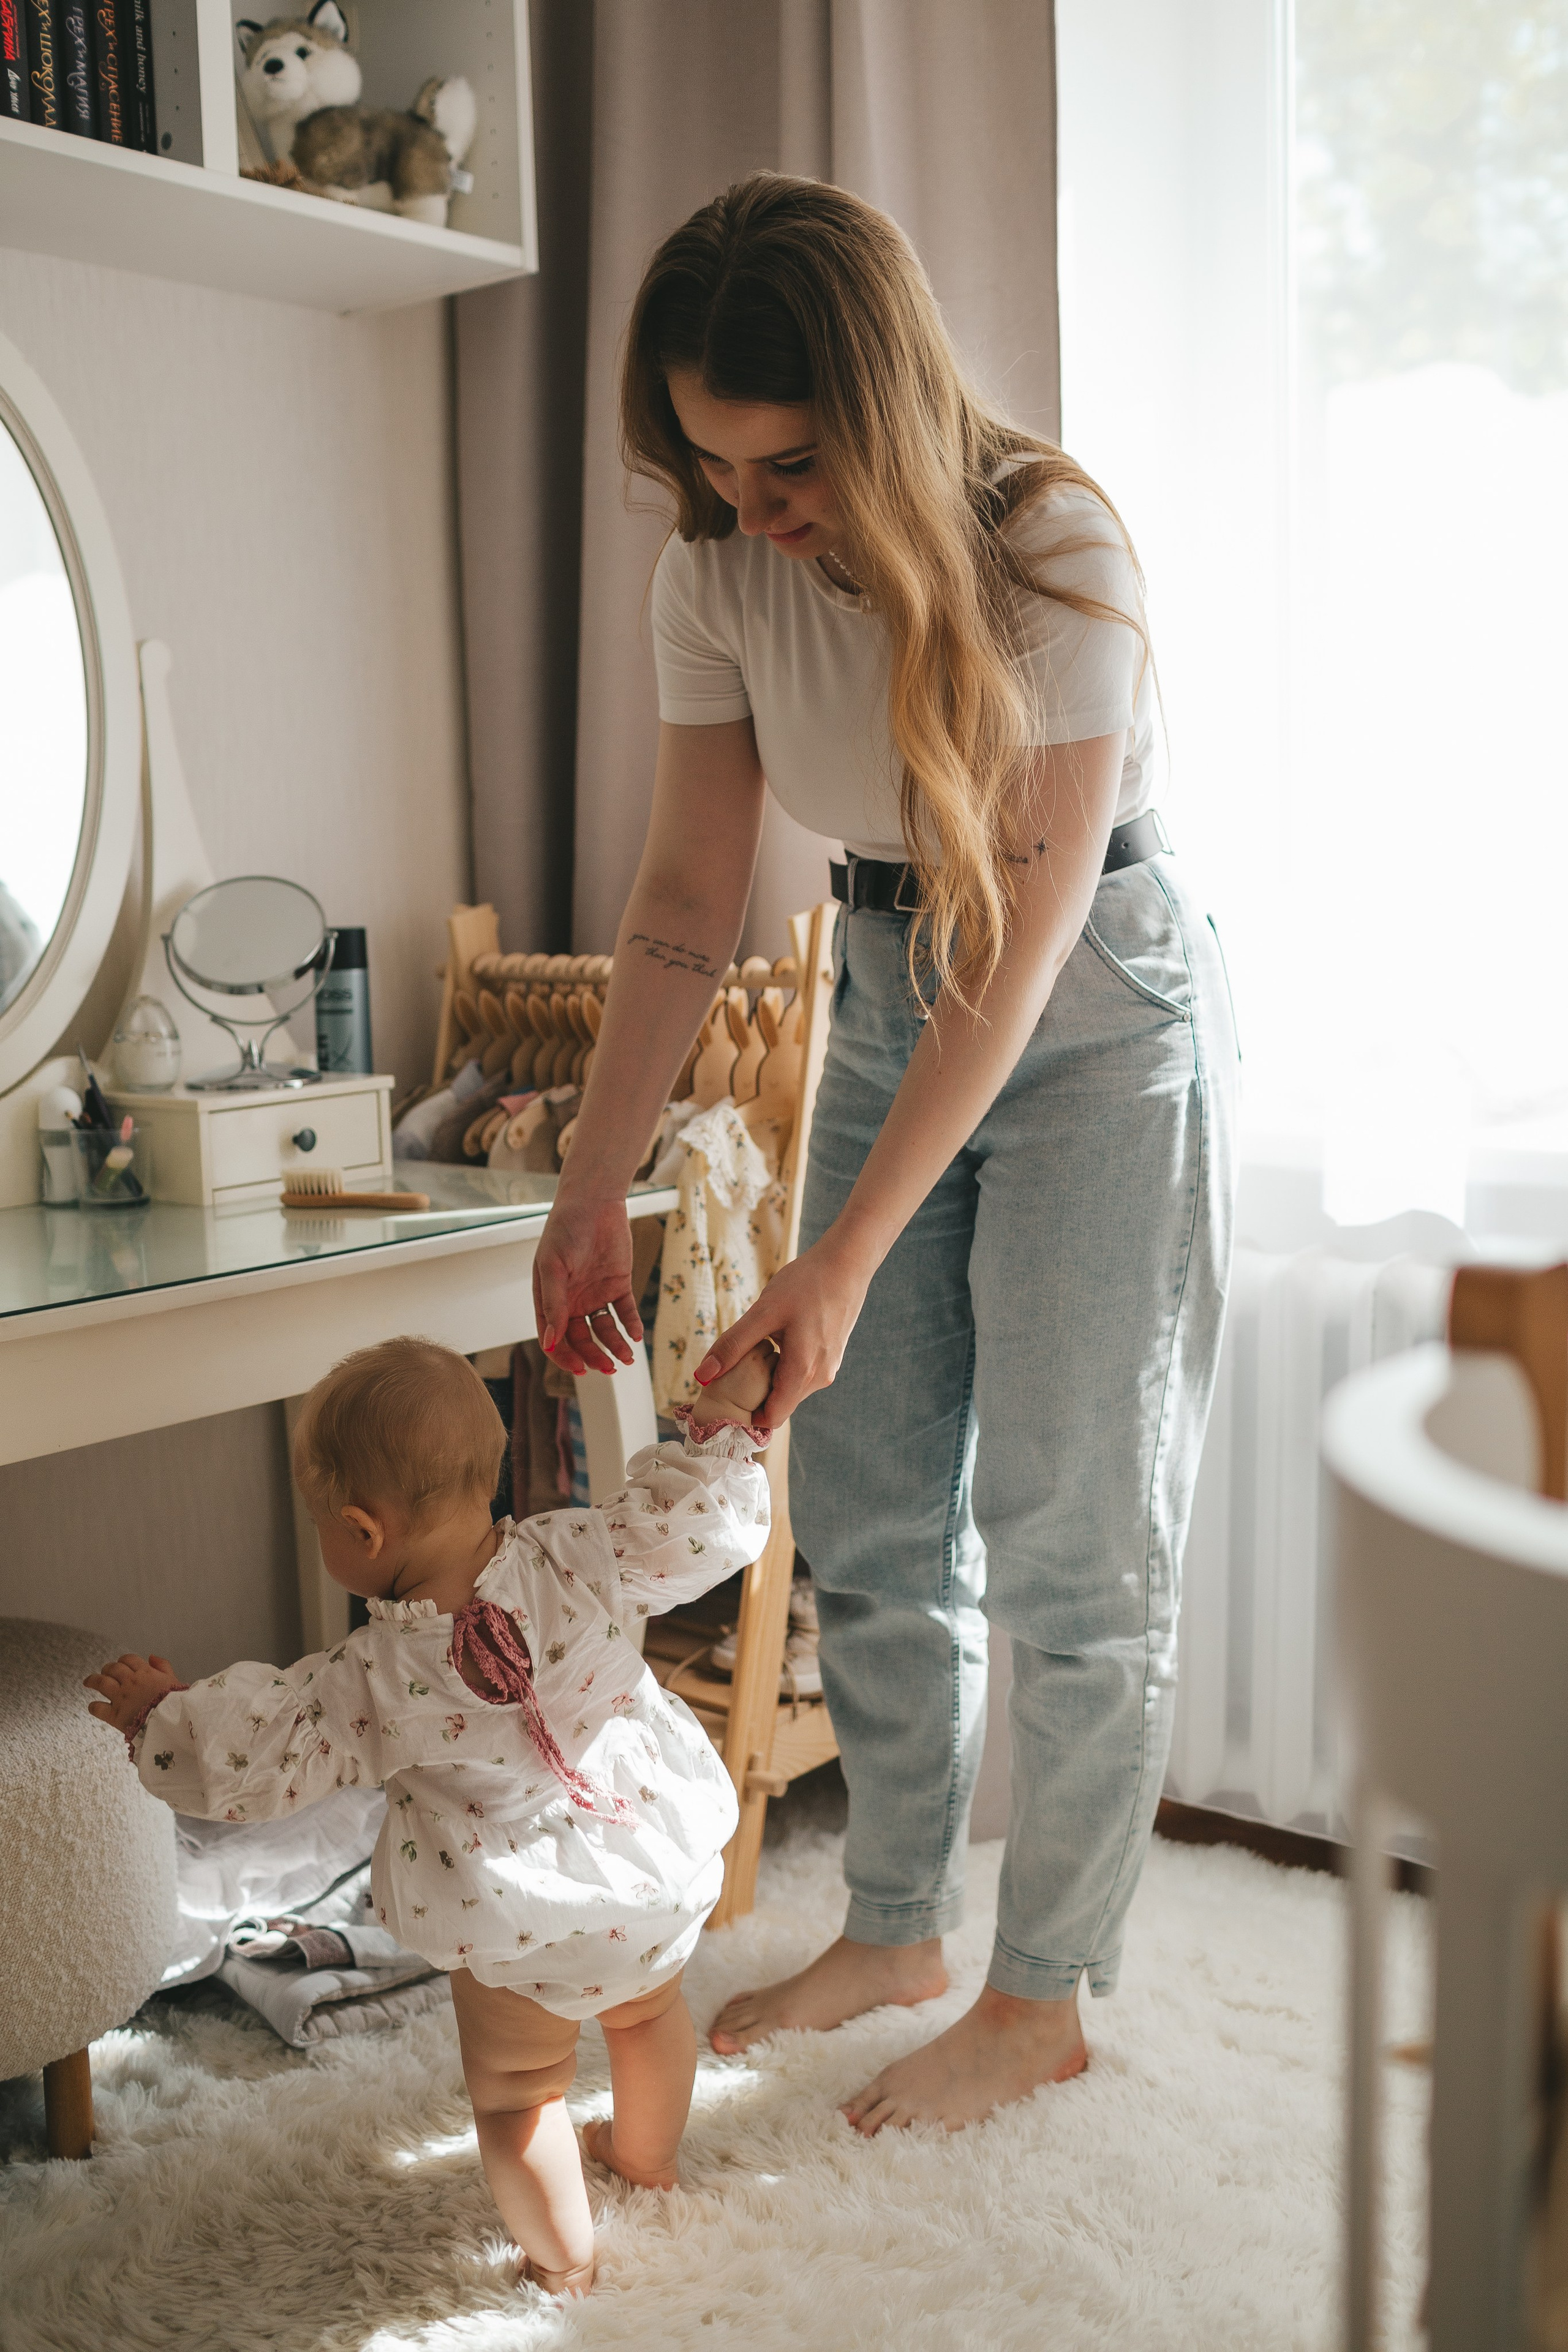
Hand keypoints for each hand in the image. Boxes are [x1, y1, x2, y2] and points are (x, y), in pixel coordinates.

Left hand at [85, 1653, 180, 1733]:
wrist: (169, 1723)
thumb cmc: (173, 1703)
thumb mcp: (173, 1679)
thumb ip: (163, 1666)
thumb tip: (151, 1657)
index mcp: (145, 1673)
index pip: (128, 1659)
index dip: (123, 1660)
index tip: (121, 1664)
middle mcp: (130, 1682)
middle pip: (112, 1668)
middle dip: (108, 1669)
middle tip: (106, 1672)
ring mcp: (121, 1698)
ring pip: (100, 1682)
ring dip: (93, 1680)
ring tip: (88, 1682)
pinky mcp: (114, 1715)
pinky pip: (98, 1708)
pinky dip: (93, 1706)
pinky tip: (93, 1706)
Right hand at [532, 1190, 641, 1375]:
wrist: (594, 1202)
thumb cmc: (565, 1229)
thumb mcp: (553, 1267)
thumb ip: (553, 1304)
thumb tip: (550, 1340)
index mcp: (549, 1299)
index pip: (554, 1338)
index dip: (565, 1356)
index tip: (580, 1369)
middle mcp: (572, 1301)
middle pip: (581, 1339)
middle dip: (594, 1356)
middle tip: (609, 1369)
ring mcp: (595, 1294)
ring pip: (604, 1330)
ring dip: (614, 1346)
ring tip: (627, 1358)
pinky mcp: (618, 1285)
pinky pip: (625, 1312)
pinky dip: (630, 1325)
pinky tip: (635, 1335)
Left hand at [692, 1228, 875, 1424]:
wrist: (847, 1262)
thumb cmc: (806, 1283)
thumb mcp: (763, 1312)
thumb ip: (733, 1345)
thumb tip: (702, 1376)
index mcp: (803, 1372)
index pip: (771, 1418)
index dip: (746, 1417)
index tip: (725, 1401)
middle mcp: (819, 1378)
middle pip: (780, 1404)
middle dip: (754, 1395)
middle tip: (731, 1373)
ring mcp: (828, 1367)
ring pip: (790, 1389)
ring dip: (769, 1378)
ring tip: (753, 1351)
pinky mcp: (831, 1356)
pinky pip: (801, 1374)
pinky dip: (783, 1366)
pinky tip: (774, 1341)